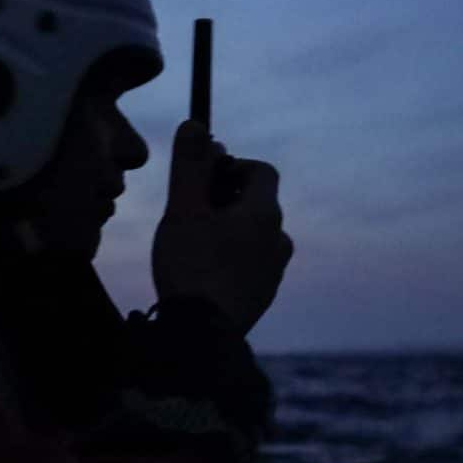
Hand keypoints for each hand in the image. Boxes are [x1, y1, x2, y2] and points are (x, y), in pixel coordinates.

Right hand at [151, 119, 291, 335]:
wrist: (201, 337)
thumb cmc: (191, 267)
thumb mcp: (183, 210)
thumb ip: (190, 166)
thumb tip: (195, 125)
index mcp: (265, 214)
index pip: (262, 170)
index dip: (233, 166)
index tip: (205, 178)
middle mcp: (279, 240)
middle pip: (258, 203)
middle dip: (226, 199)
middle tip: (191, 212)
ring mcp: (274, 272)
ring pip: (255, 236)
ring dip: (229, 231)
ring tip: (194, 245)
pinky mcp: (263, 297)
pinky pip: (251, 265)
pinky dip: (231, 259)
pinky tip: (202, 273)